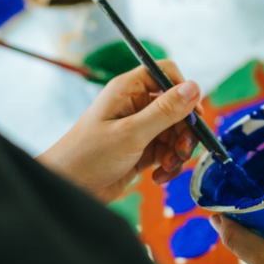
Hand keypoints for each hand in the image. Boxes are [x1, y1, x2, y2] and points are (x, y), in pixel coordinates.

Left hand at [38, 61, 197, 203]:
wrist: (68, 189)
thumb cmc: (88, 156)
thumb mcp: (131, 134)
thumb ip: (165, 112)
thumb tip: (194, 87)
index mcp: (128, 90)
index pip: (165, 74)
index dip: (183, 91)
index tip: (193, 115)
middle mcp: (134, 106)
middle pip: (176, 108)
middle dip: (184, 131)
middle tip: (183, 151)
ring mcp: (138, 129)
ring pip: (174, 132)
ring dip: (178, 151)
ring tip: (168, 167)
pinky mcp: (140, 150)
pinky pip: (166, 151)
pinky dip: (169, 164)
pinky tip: (159, 176)